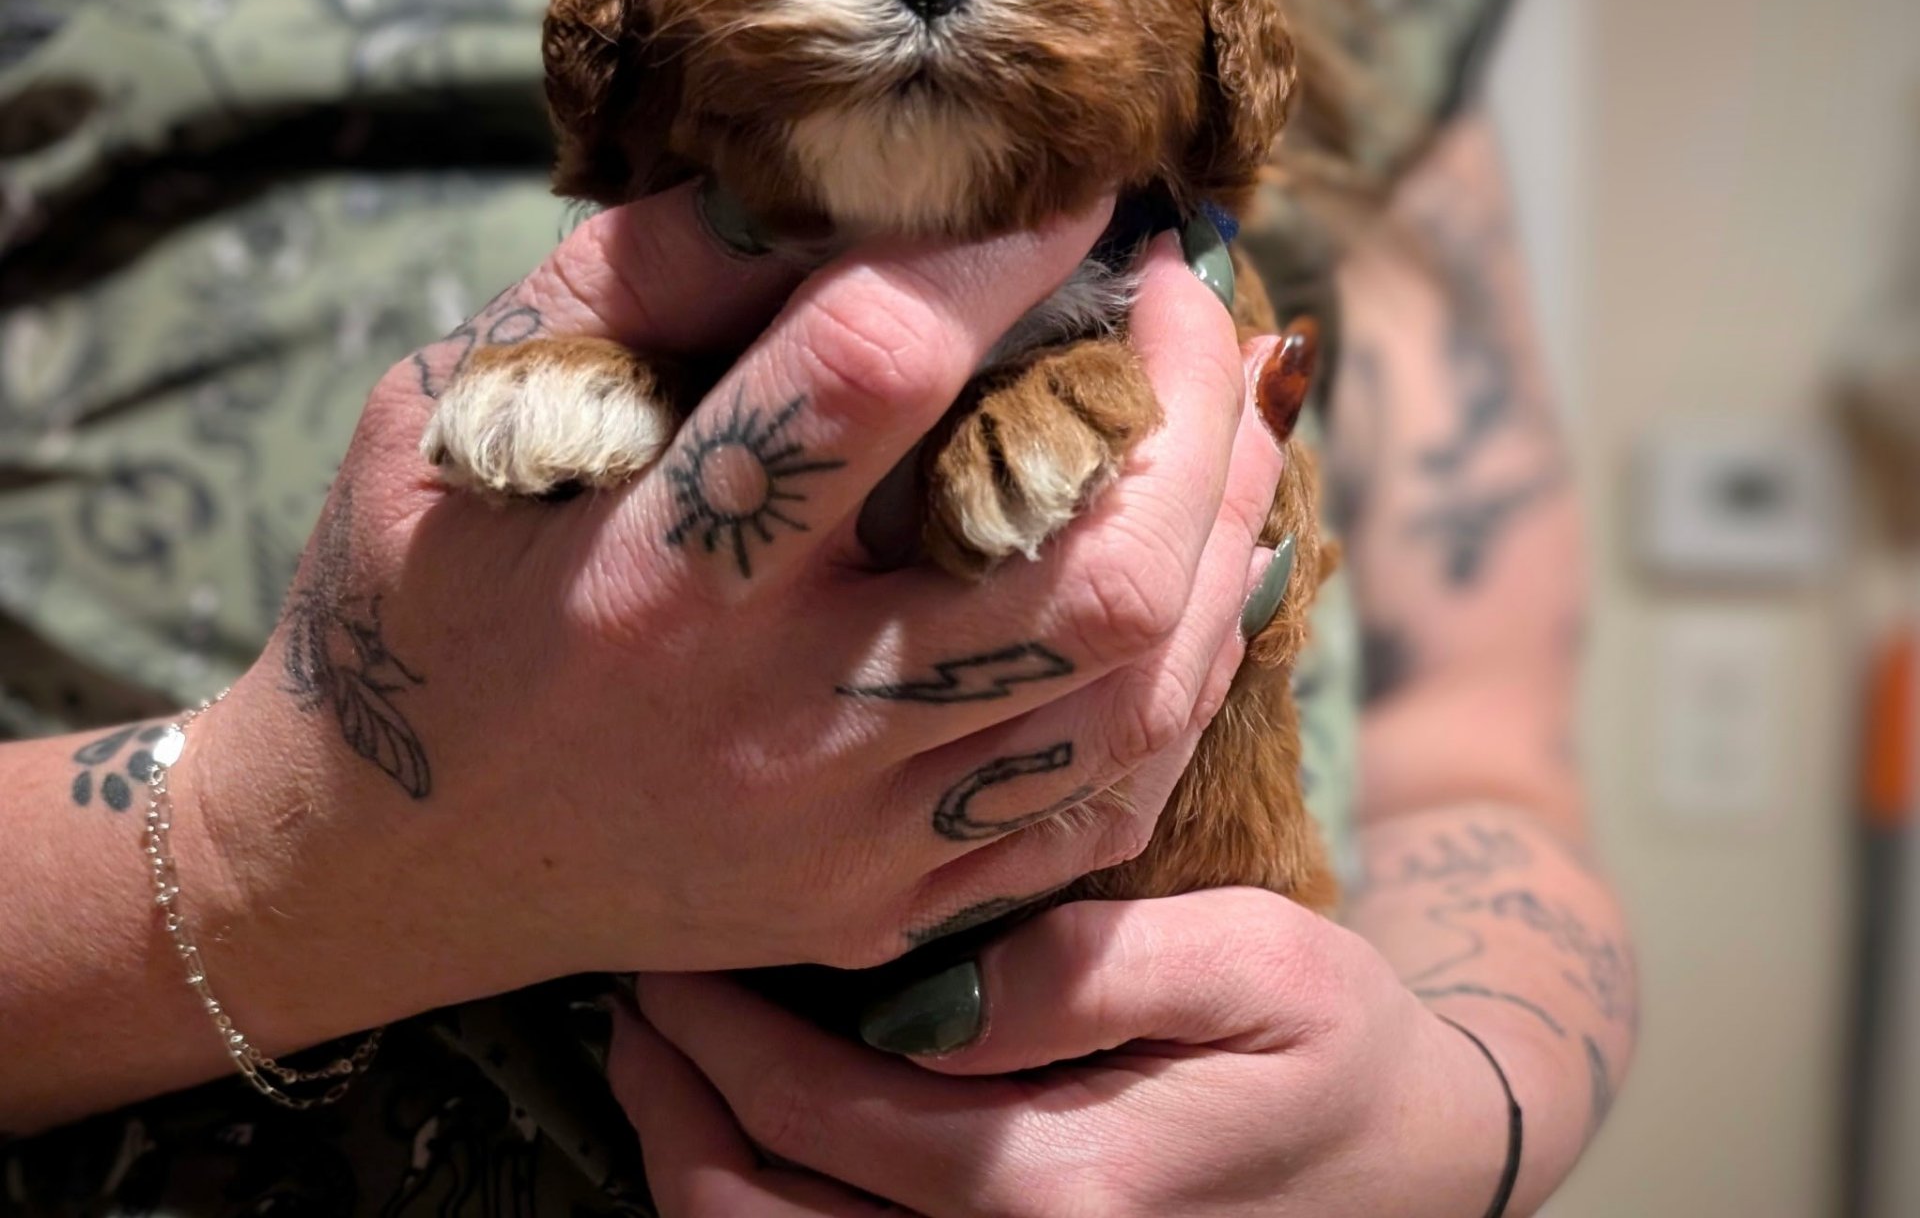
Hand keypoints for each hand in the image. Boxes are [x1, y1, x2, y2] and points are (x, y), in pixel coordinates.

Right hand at [171, 184, 1286, 1052]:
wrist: (385, 861)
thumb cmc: (413, 603)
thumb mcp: (458, 414)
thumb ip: (631, 284)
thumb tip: (824, 180)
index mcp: (655, 573)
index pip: (877, 372)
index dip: (1004, 251)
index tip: (1078, 187)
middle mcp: (777, 721)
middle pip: (1083, 562)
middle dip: (1187, 401)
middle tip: (1189, 294)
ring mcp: (853, 835)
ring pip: (1135, 684)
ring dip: (1226, 523)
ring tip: (1232, 406)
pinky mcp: (892, 905)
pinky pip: (1108, 797)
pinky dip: (1182, 664)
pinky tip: (1191, 567)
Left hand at [613, 891, 1515, 1216]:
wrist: (1420, 1170)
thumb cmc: (1334, 1048)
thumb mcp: (1254, 963)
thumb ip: (1086, 971)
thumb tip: (923, 980)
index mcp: (1062, 1189)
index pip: (828, 1111)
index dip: (728, 1024)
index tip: (677, 934)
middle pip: (766, 1215)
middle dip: (674, 1094)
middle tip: (638, 984)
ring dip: (691, 1164)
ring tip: (657, 1058)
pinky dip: (755, 1214)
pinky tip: (740, 1135)